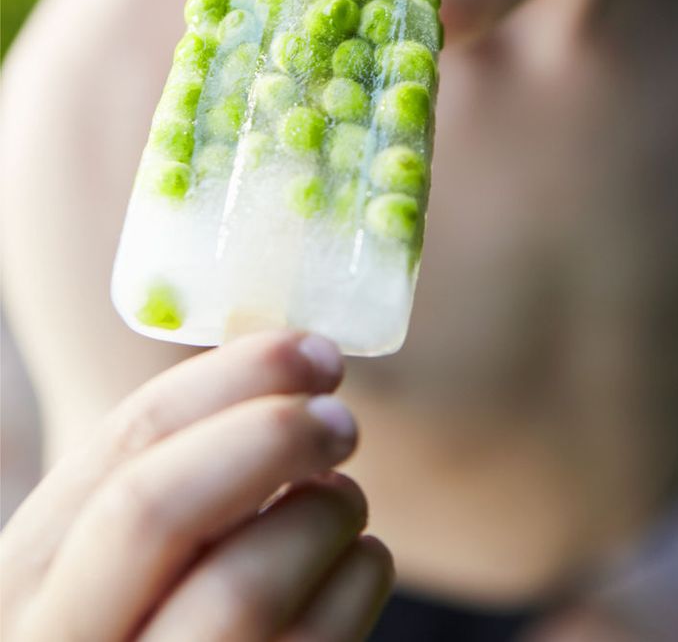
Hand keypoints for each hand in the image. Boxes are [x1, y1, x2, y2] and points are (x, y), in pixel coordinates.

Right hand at [1, 330, 392, 640]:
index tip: (311, 350)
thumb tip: (288, 370)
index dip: (231, 379)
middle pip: (157, 509)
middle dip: (267, 438)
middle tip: (342, 417)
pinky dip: (356, 583)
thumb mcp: (115, 545)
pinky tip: (359, 560)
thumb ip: (174, 472)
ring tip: (346, 498)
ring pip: (241, 592)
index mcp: (29, 568)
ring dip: (322, 517)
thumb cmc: (152, 603)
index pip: (127, 442)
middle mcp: (62, 637)